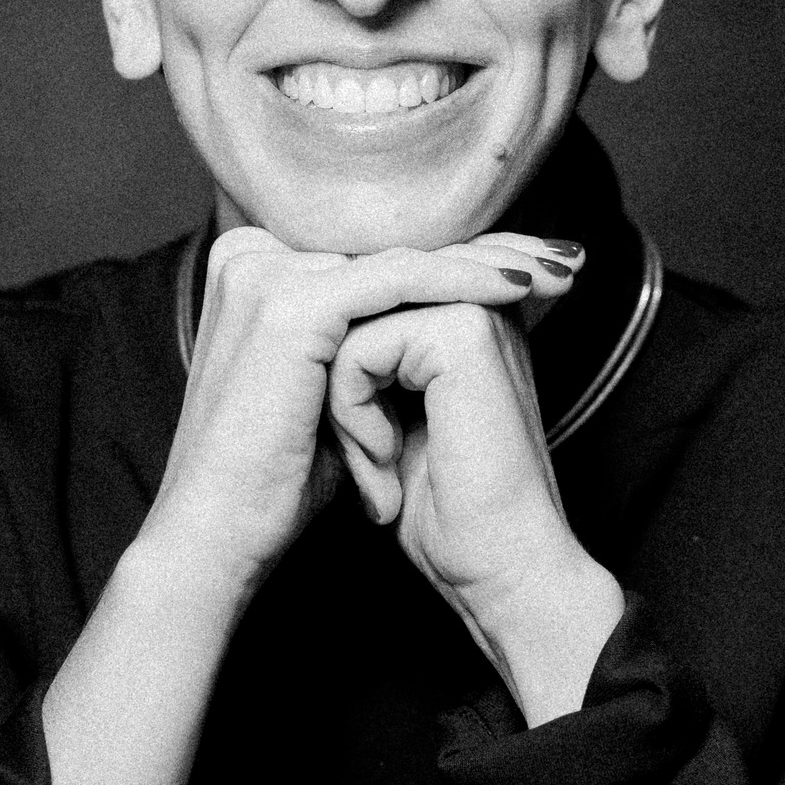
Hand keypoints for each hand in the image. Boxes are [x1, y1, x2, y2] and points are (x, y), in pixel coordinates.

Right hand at [140, 228, 579, 626]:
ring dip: (489, 263)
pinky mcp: (288, 304)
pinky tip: (518, 288)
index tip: (537, 265)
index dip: (461, 255)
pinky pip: (397, 281)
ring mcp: (264, 274)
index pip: (379, 250)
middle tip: (566, 258)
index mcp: (255, 270)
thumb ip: (370, 341)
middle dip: (488, 251)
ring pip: (403, 258)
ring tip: (560, 271)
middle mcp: (251, 256)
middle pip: (395, 246)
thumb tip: (444, 319)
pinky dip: (464, 282)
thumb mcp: (333, 393)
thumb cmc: (274, 483)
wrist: (218, 538)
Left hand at [325, 239, 625, 721]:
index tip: (379, 451)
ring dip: (344, 407)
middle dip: (340, 391)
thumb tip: (307, 332)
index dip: (343, 382)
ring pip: (347, 327)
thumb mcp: (391, 419)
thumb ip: (368, 361)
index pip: (355, 309)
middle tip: (374, 462)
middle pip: (347, 311)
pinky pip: (358, 349)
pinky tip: (388, 460)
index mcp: (462, 314)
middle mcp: (475, 299)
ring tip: (379, 463)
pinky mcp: (464, 335)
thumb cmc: (448, 513)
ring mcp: (475, 309)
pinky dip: (353, 414)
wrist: (501, 569)